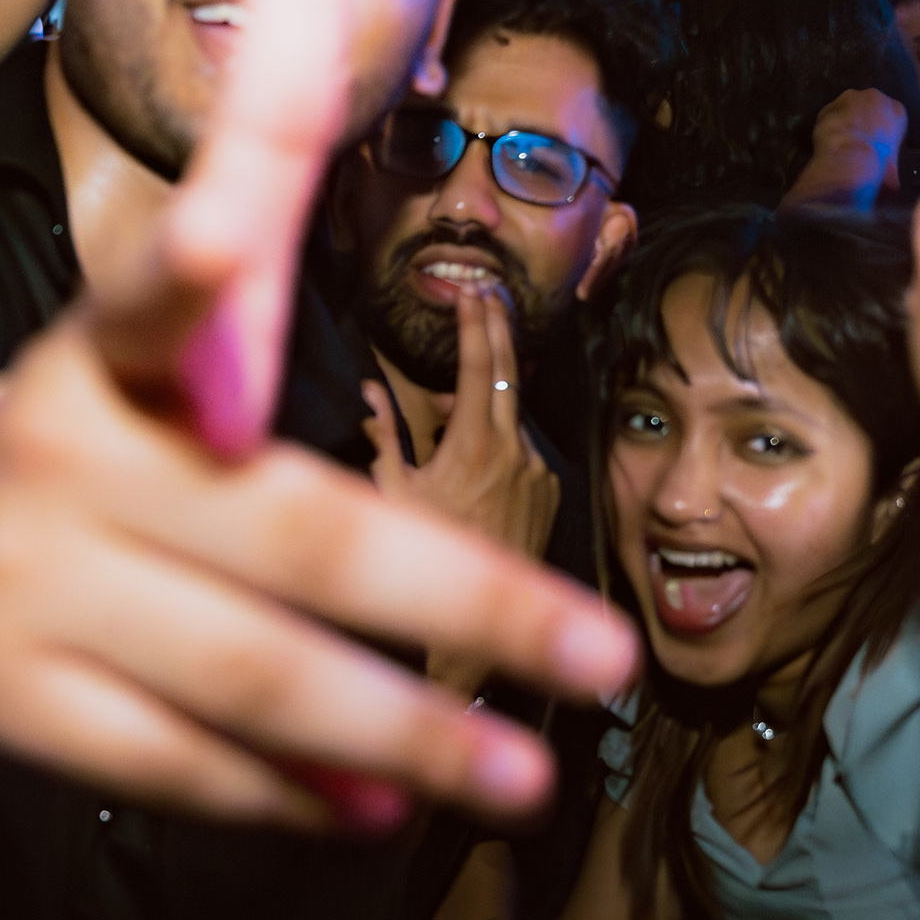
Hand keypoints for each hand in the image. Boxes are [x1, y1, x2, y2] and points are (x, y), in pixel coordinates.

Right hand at [0, 0, 640, 829]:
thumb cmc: (101, 408)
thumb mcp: (161, 281)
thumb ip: (258, 151)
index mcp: (104, 346)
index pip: (148, 289)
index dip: (189, 260)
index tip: (226, 237)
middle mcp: (61, 460)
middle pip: (284, 538)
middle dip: (454, 604)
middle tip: (601, 658)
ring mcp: (31, 592)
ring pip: (244, 676)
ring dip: (399, 731)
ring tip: (522, 778)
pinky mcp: (19, 704)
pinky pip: (180, 763)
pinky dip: (292, 790)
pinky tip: (388, 808)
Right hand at [362, 284, 559, 560]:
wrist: (473, 626)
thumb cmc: (422, 564)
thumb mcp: (390, 496)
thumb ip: (383, 437)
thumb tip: (370, 393)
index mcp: (471, 447)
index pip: (478, 368)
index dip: (475, 324)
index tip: (471, 293)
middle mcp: (514, 452)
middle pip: (508, 374)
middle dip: (495, 330)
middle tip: (487, 294)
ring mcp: (537, 471)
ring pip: (510, 420)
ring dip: (483, 408)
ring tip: (444, 424)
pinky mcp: (549, 491)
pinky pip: (522, 453)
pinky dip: (497, 446)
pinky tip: (471, 470)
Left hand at [783, 88, 909, 209]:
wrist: (851, 162)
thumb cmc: (877, 165)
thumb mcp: (894, 173)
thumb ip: (892, 170)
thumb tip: (892, 186)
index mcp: (898, 112)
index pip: (892, 118)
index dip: (882, 133)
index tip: (877, 146)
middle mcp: (876, 98)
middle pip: (870, 109)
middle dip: (864, 124)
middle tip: (859, 144)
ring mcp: (851, 98)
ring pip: (849, 109)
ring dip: (847, 123)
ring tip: (844, 144)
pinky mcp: (829, 105)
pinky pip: (830, 116)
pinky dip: (829, 127)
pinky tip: (830, 142)